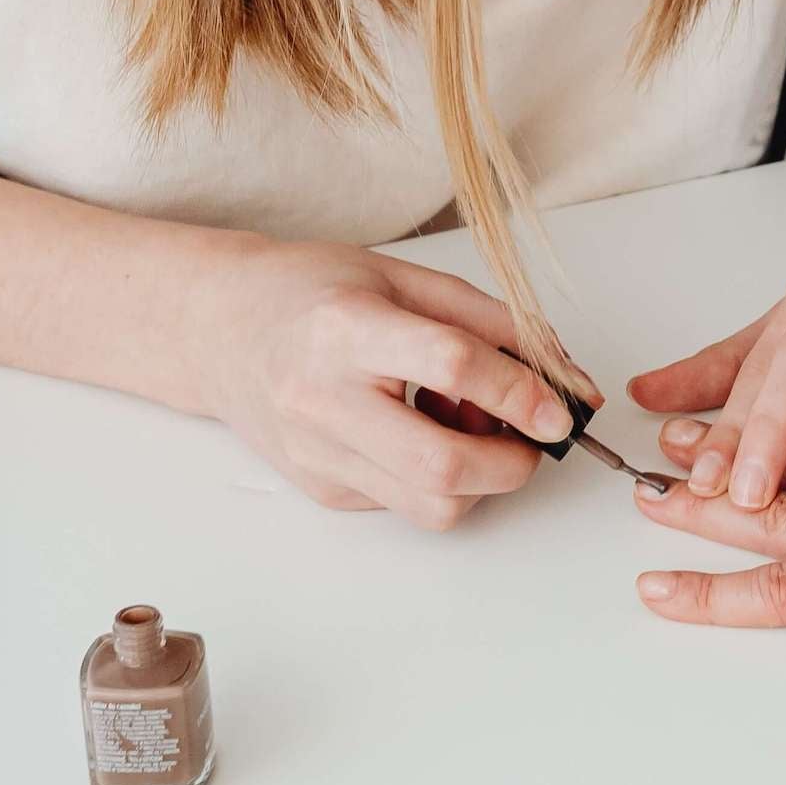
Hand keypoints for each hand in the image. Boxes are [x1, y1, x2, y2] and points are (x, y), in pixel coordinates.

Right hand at [189, 240, 582, 527]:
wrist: (221, 330)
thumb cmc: (312, 292)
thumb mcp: (403, 277)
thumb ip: (489, 322)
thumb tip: (564, 376)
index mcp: (346, 329)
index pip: (450, 365)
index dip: (521, 390)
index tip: (563, 406)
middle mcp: (323, 400)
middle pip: (441, 466)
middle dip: (512, 463)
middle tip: (533, 435)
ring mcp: (318, 456)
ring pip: (430, 506)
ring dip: (480, 479)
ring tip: (466, 424)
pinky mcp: (322, 490)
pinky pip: (405, 503)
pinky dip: (438, 479)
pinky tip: (420, 430)